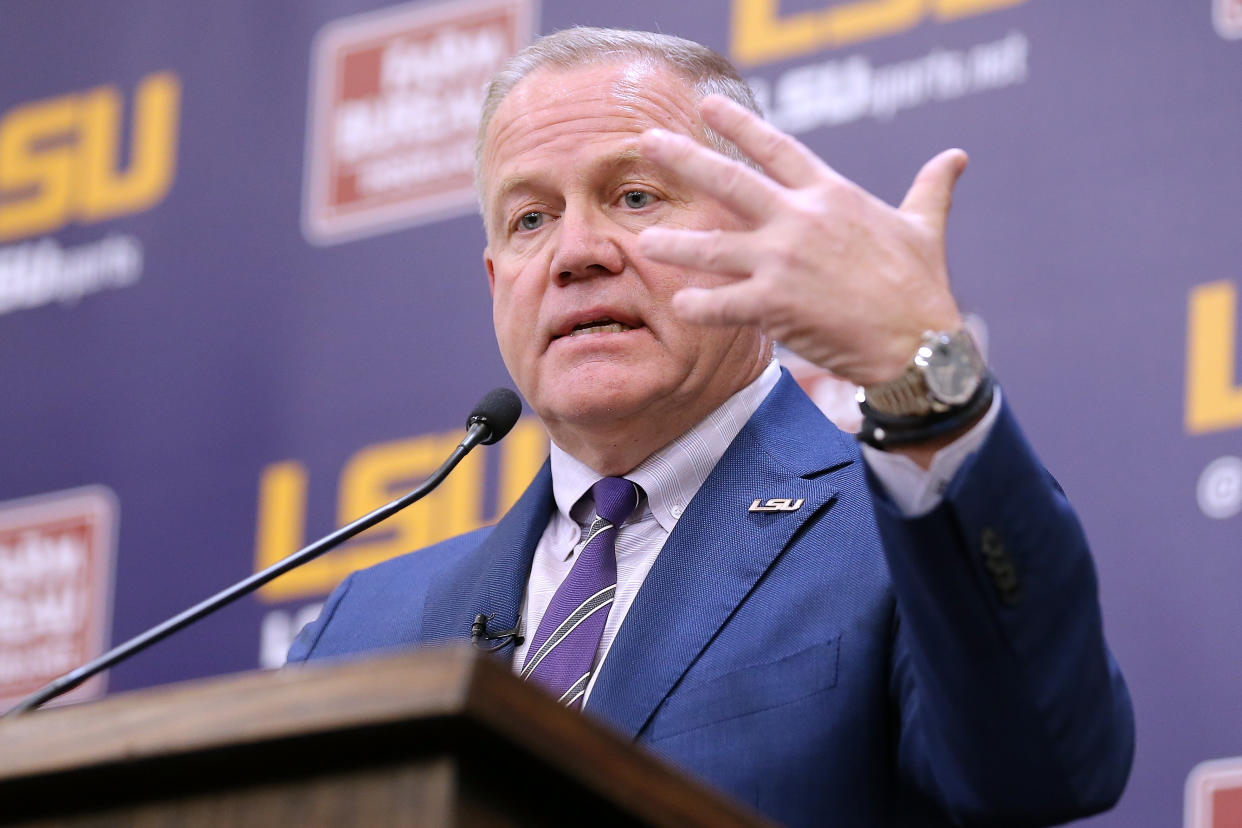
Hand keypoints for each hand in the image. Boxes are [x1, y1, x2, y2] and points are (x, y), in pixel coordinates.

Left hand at [638, 94, 968, 386]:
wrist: (921, 345)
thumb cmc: (923, 288)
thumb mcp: (924, 228)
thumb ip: (930, 189)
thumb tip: (955, 157)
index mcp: (832, 196)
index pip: (777, 148)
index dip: (740, 124)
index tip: (707, 106)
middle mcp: (801, 220)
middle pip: (730, 181)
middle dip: (685, 159)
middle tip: (647, 141)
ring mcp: (784, 262)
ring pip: (713, 246)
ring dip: (676, 243)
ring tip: (644, 241)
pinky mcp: (776, 305)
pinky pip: (722, 303)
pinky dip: (699, 305)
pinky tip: (679, 305)